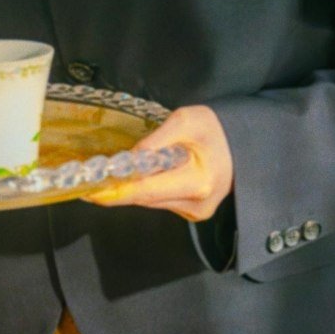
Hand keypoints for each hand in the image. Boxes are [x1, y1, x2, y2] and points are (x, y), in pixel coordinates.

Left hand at [84, 105, 233, 219]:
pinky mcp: (194, 213)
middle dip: (119, 189)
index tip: (91, 191)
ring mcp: (195, 212)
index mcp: (197, 182)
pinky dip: (148, 189)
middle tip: (91, 180)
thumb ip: (155, 141)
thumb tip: (128, 159)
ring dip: (132, 189)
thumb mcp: (185, 121)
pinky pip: (161, 201)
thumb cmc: (216, 128)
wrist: (243, 143)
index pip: (146, 191)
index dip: (116, 192)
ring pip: (151, 202)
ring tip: (114, 174)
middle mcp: (196, 204)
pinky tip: (142, 175)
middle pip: (145, 199)